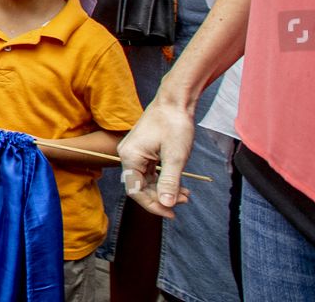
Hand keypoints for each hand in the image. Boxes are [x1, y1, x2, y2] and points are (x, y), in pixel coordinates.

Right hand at [117, 97, 196, 217]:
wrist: (175, 101)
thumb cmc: (174, 124)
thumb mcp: (175, 156)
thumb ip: (169, 182)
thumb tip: (166, 204)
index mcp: (130, 156)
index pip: (135, 191)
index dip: (153, 205)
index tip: (171, 213)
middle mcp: (128, 155)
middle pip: (141, 187)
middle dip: (162, 197)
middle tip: (184, 201)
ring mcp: (135, 153)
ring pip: (147, 180)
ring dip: (165, 189)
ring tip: (186, 195)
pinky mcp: (144, 150)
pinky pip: (151, 171)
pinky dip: (164, 180)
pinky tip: (180, 185)